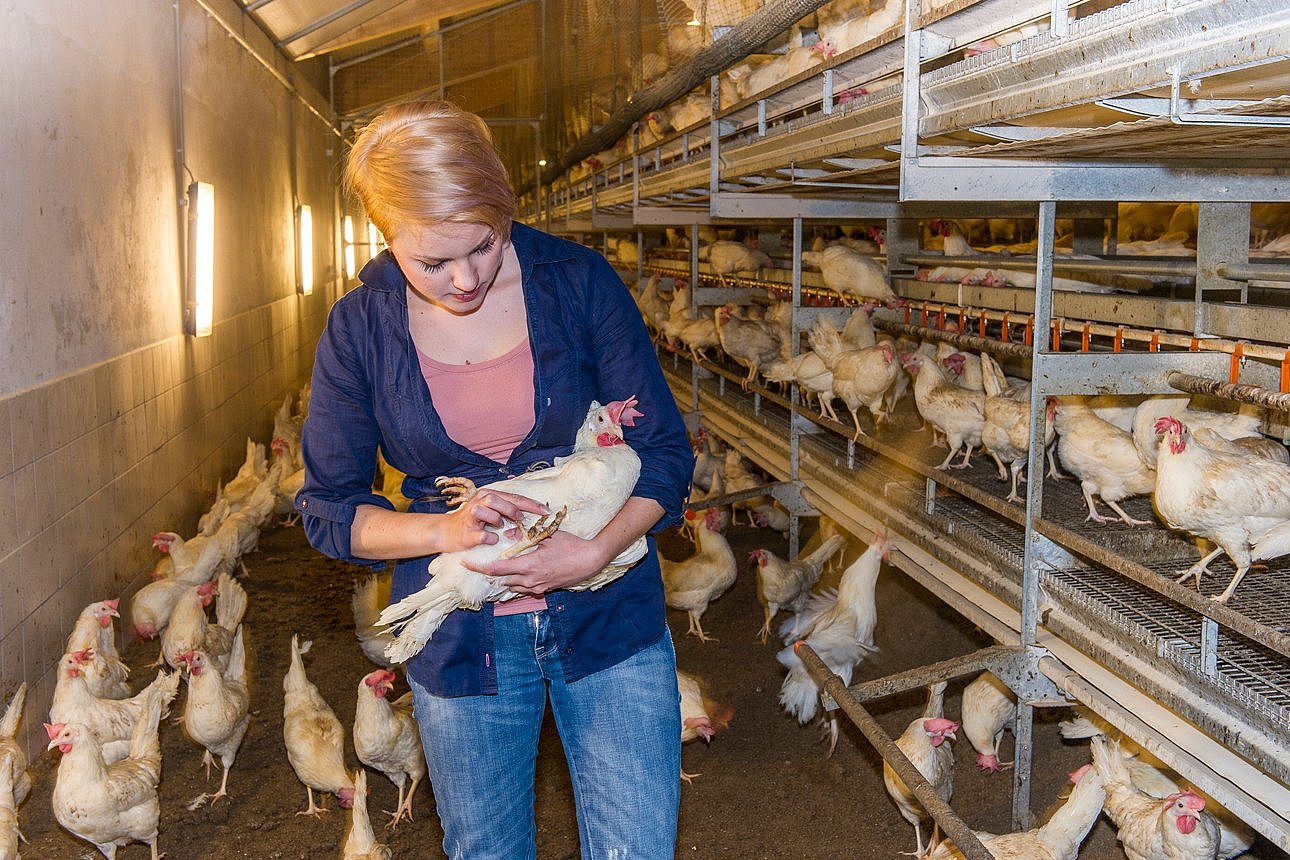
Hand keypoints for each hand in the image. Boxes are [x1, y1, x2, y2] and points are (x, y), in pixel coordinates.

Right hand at [433, 490, 547, 553]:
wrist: (445, 533)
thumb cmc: (472, 523)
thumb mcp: (489, 512)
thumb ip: (506, 510)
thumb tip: (528, 516)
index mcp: (487, 496)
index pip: (513, 497)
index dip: (531, 504)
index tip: (546, 511)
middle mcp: (478, 502)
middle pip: (498, 499)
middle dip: (513, 510)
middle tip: (520, 520)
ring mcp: (471, 516)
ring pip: (487, 510)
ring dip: (497, 519)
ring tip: (499, 527)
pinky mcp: (467, 532)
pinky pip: (483, 534)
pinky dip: (490, 538)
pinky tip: (492, 539)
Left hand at [465, 530, 609, 595]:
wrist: (590, 560)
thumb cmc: (571, 545)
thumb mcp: (548, 536)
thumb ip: (527, 535)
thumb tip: (508, 531)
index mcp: (529, 565)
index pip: (497, 569)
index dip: (479, 566)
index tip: (466, 562)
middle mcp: (530, 580)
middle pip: (502, 579)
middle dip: (491, 572)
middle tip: (482, 563)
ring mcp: (538, 586)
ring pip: (513, 585)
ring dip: (505, 577)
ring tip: (500, 567)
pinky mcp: (545, 589)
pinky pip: (525, 588)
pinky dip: (518, 581)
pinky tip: (519, 572)